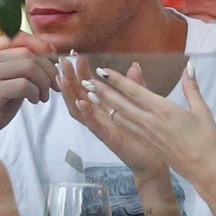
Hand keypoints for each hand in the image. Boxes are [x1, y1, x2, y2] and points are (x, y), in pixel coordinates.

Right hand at [0, 32, 58, 145]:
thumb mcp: (6, 80)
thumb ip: (21, 66)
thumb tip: (50, 54)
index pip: (16, 37)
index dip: (39, 44)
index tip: (54, 57)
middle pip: (26, 53)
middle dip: (48, 68)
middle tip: (54, 85)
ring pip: (28, 66)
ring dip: (43, 82)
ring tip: (44, 95)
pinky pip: (23, 85)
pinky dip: (35, 93)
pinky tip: (34, 101)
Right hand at [58, 56, 168, 177]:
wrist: (153, 161)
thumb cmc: (145, 134)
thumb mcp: (141, 104)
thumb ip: (136, 86)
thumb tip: (134, 65)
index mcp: (105, 107)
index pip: (89, 85)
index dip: (81, 70)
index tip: (75, 54)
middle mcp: (99, 116)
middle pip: (78, 94)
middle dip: (69, 77)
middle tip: (63, 60)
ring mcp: (101, 127)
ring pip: (79, 110)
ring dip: (70, 94)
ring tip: (62, 79)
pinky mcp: (108, 138)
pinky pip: (93, 125)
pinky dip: (86, 114)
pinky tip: (81, 103)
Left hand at [76, 60, 215, 185]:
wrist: (204, 170)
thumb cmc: (206, 139)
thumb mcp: (202, 110)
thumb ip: (191, 87)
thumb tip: (189, 66)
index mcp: (163, 110)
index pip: (135, 91)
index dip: (117, 81)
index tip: (102, 71)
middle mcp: (150, 122)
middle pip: (121, 104)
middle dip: (103, 92)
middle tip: (86, 81)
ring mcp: (146, 135)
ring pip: (120, 117)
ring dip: (104, 105)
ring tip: (90, 96)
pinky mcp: (147, 144)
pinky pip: (127, 128)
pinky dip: (115, 118)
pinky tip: (109, 114)